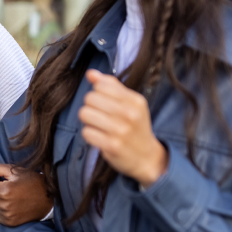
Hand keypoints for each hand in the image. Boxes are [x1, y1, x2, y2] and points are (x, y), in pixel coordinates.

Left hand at [0, 162, 53, 226]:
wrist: (48, 198)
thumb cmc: (32, 182)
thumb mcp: (13, 170)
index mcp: (3, 191)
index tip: (2, 178)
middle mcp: (3, 205)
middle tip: (6, 184)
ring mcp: (5, 215)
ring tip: (8, 193)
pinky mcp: (8, 222)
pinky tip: (9, 202)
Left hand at [78, 69, 168, 186]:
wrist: (147, 158)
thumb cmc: (135, 127)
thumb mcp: (131, 104)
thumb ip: (111, 86)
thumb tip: (90, 73)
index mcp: (135, 100)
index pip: (101, 85)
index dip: (98, 93)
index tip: (105, 103)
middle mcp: (129, 113)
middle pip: (90, 98)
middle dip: (91, 107)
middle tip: (101, 116)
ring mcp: (121, 130)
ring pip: (84, 114)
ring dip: (88, 121)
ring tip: (99, 126)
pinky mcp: (112, 146)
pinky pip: (86, 132)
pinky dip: (90, 135)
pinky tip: (99, 137)